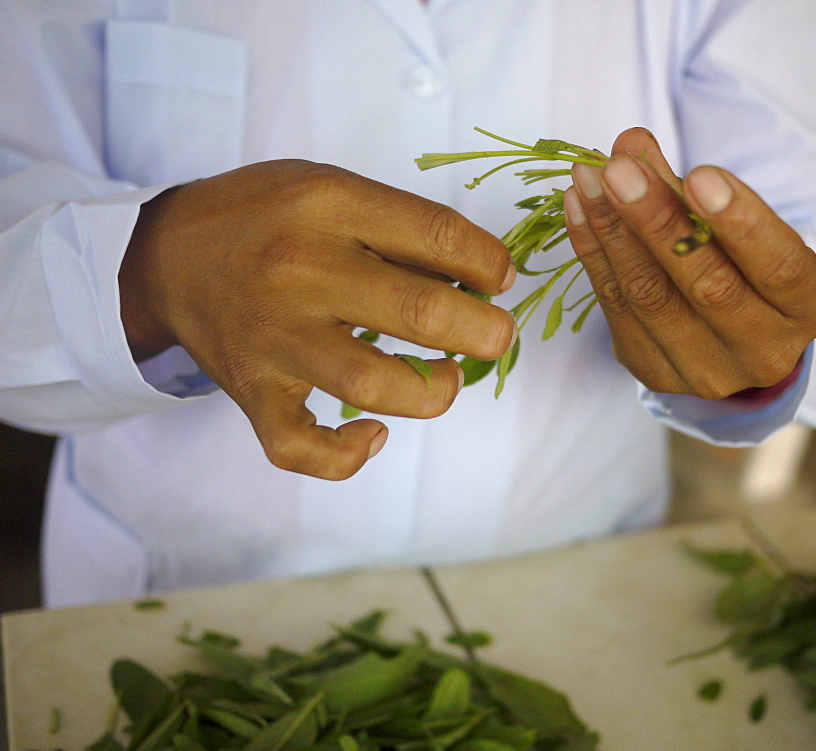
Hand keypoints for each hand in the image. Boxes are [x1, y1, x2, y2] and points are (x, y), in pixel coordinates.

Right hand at [119, 160, 516, 479]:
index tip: (499, 279)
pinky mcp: (252, 391)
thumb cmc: (263, 217)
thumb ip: (398, 224)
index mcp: (326, 205)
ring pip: (371, 385)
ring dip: (432, 392)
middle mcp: (299, 270)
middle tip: (497, 336)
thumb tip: (480, 272)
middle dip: (483, 331)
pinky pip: (299, 446)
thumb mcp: (328, 188)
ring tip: (448, 377)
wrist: (164, 257)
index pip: (437, 235)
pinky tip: (374, 435)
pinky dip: (346, 456)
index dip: (488, 264)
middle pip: (418, 314)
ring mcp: (273, 337)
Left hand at [562, 128, 815, 398]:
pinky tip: (577, 208)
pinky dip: (593, 252)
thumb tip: (632, 146)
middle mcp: (763, 352)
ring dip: (613, 231)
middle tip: (619, 170)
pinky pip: (615, 308)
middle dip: (657, 221)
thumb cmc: (748, 269)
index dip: (742, 223)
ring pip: (651, 297)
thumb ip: (694, 189)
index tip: (702, 174)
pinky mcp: (654, 372)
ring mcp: (706, 372)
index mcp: (808, 309)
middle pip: (708, 285)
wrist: (733, 343)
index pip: (781, 268)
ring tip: (588, 178)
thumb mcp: (744, 229)